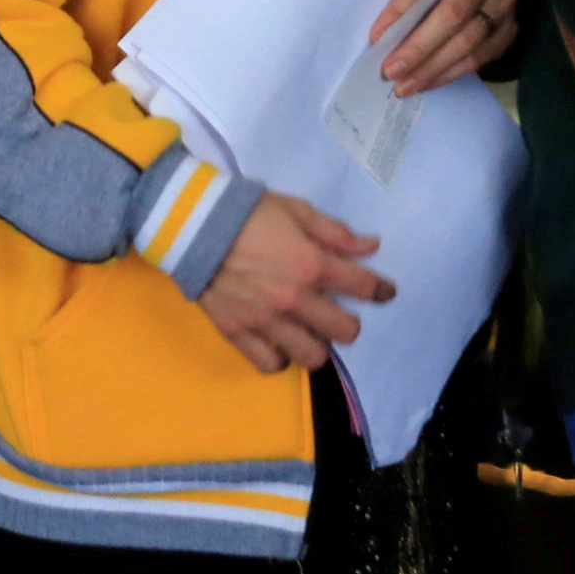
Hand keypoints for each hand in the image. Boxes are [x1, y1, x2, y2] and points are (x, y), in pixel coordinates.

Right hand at [195, 193, 393, 374]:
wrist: (190, 223)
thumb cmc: (246, 211)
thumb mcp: (294, 210)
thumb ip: (334, 232)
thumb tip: (371, 247)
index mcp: (311, 265)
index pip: (362, 287)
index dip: (381, 290)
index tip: (384, 292)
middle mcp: (294, 299)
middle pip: (344, 332)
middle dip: (350, 324)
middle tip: (340, 315)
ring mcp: (266, 320)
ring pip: (311, 356)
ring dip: (317, 346)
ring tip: (310, 333)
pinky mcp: (238, 332)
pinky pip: (269, 363)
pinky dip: (279, 358)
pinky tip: (280, 344)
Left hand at [372, 0, 519, 96]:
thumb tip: (384, 35)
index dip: (401, 11)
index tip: (378, 38)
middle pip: (452, 16)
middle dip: (419, 48)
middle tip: (392, 72)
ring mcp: (503, 2)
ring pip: (468, 42)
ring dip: (433, 68)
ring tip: (405, 85)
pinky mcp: (510, 27)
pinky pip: (481, 57)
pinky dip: (451, 72)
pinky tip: (429, 82)